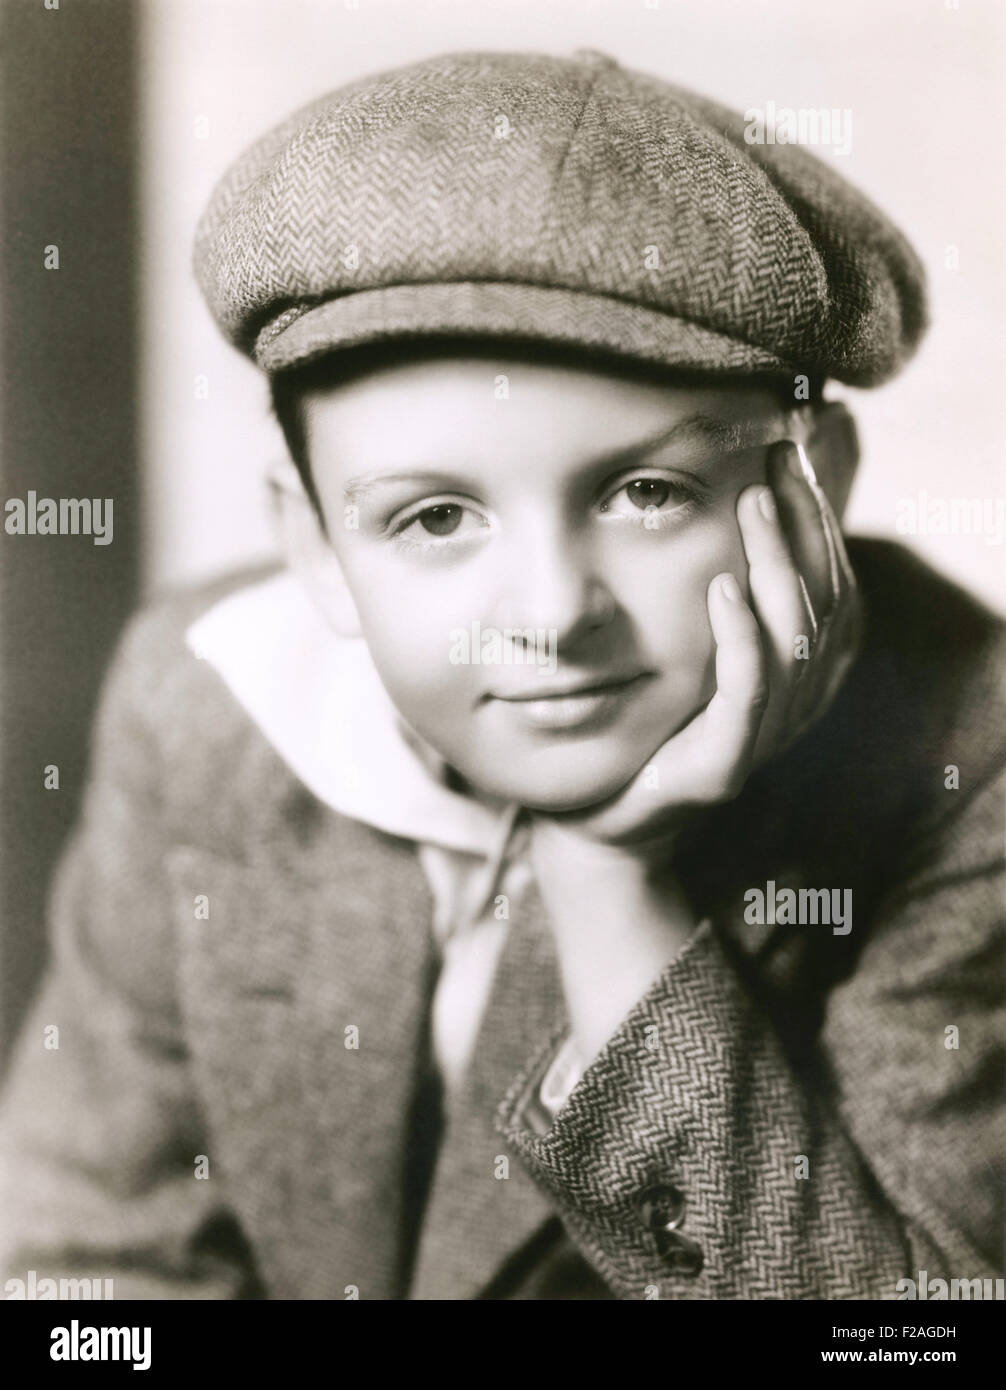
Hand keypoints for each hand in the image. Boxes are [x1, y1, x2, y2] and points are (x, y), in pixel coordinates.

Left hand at [526, 437, 861, 858]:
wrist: (599, 820)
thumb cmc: (640, 724)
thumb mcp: (682, 648)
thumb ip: (711, 592)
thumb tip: (707, 501)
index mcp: (796, 675)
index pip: (831, 584)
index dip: (818, 519)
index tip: (790, 455)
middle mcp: (794, 705)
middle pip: (824, 603)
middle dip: (803, 524)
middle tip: (774, 462)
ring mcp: (762, 740)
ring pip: (795, 641)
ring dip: (775, 564)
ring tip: (752, 503)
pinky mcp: (721, 770)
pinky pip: (748, 697)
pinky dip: (741, 639)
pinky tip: (721, 587)